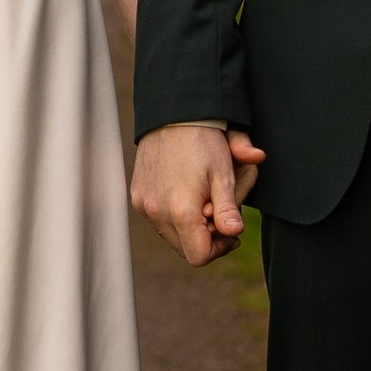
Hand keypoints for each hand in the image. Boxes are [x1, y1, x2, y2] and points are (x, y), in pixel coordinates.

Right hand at [131, 121, 265, 267]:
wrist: (173, 114)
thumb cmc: (204, 142)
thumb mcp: (224, 173)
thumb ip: (228, 209)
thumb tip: (233, 232)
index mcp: (181, 211)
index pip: (199, 256)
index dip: (219, 248)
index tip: (230, 230)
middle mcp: (157, 212)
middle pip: (185, 250)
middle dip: (205, 238)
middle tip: (220, 214)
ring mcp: (144, 205)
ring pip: (171, 236)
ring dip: (189, 228)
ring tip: (203, 201)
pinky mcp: (137, 196)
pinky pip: (157, 220)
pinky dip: (173, 216)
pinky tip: (186, 194)